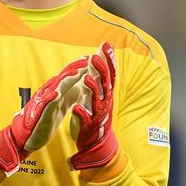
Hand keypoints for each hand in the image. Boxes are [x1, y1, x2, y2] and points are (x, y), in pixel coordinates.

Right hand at [0, 57, 87, 175]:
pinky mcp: (40, 114)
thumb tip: (81, 86)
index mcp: (54, 92)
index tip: (88, 59)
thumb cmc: (42, 119)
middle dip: (74, 69)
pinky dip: (50, 98)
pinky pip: (45, 105)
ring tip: (75, 72)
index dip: (77, 67)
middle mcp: (48, 94)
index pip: (66, 77)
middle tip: (86, 60)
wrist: (25, 137)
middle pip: (62, 78)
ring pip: (55, 89)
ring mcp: (43, 103)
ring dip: (65, 80)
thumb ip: (68, 95)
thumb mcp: (60, 105)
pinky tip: (57, 94)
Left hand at [69, 42, 117, 169]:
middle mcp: (104, 101)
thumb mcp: (99, 92)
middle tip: (93, 58)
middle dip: (100, 70)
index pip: (109, 73)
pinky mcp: (88, 125)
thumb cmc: (95, 112)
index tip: (106, 45)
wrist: (96, 140)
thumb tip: (99, 54)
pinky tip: (76, 108)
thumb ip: (99, 75)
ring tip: (86, 79)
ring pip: (97, 100)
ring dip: (92, 89)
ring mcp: (97, 113)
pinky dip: (81, 113)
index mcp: (105, 92)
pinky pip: (85, 119)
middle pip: (105, 83)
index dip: (109, 59)